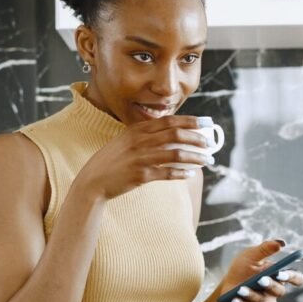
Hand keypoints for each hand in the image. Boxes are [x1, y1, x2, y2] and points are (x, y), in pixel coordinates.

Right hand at [76, 115, 212, 200]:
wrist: (92, 181)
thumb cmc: (112, 161)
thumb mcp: (126, 141)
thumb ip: (146, 135)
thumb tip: (172, 133)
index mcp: (137, 130)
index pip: (169, 121)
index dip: (190, 121)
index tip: (206, 122)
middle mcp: (140, 141)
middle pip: (176, 135)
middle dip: (197, 138)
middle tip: (209, 143)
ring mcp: (140, 158)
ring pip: (176, 154)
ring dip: (194, 157)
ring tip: (206, 160)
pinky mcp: (141, 175)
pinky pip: (167, 173)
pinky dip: (181, 173)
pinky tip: (190, 174)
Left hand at [219, 240, 302, 301]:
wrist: (227, 284)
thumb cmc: (242, 267)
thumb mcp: (250, 255)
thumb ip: (265, 249)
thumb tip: (281, 243)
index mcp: (279, 274)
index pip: (296, 278)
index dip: (292, 277)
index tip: (281, 272)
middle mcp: (276, 289)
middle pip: (280, 291)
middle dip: (270, 285)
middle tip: (261, 279)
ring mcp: (267, 300)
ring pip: (266, 301)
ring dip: (253, 295)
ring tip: (240, 289)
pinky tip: (235, 298)